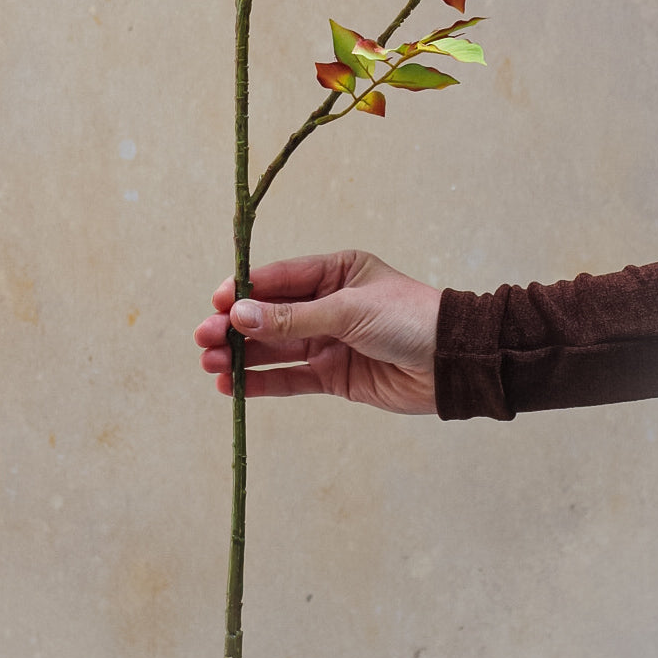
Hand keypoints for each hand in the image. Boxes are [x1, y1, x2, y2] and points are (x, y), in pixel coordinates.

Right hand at [194, 249, 441, 414]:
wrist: (454, 364)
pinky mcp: (334, 376)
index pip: (279, 279)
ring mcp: (329, 341)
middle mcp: (328, 304)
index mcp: (335, 271)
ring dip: (243, 356)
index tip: (216, 304)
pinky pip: (291, 377)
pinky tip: (233, 386)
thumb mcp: (348, 310)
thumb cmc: (409, 319)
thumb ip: (294, 317)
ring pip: (275, 347)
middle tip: (204, 339)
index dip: (245, 292)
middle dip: (236, 327)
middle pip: (271, 315)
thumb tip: (240, 315)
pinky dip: (262, 382)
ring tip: (211, 364)